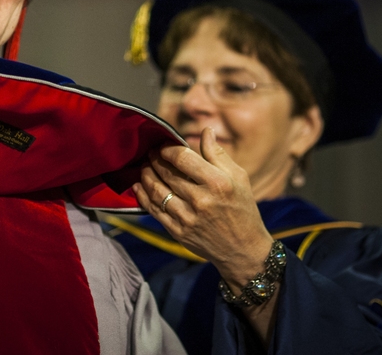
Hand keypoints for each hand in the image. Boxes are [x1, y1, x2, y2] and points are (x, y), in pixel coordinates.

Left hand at [132, 127, 272, 287]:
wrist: (243, 250)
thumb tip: (206, 131)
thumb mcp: (239, 178)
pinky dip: (143, 196)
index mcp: (218, 183)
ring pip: (157, 191)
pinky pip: (154, 210)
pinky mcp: (178, 232)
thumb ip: (218, 154)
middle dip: (154, 160)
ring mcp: (188, 217)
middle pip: (167, 173)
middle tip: (150, 153)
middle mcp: (201, 200)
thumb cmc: (242, 208)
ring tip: (144, 167)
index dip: (168, 149)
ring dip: (146, 176)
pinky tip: (138, 186)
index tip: (163, 146)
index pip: (183, 158)